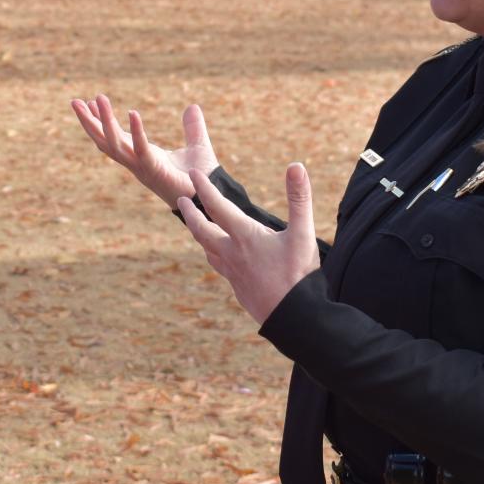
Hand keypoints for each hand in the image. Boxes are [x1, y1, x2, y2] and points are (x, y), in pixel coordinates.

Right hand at [71, 95, 219, 207]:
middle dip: (89, 122)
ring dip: (104, 122)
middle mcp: (136, 162)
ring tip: (98, 98)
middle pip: (104, 141)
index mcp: (142, 156)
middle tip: (74, 101)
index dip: (101, 121)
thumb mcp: (197, 145)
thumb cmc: (201, 176)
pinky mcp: (154, 170)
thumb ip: (193, 127)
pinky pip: (141, 149)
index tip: (91, 102)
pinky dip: (136, 131)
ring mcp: (142, 167)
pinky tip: (133, 112)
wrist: (210, 197)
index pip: (115, 137)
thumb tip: (192, 106)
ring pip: (115, 144)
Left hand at [177, 161, 320, 325]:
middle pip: (202, 230)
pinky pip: (220, 267)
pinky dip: (214, 256)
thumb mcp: (303, 233)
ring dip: (199, 235)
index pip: (217, 206)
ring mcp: (233, 273)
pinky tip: (220, 258)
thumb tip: (295, 165)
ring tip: (196, 227)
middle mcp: (232, 254)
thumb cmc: (299, 275)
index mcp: (244, 236)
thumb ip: (299, 198)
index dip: (204, 188)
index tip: (193, 174)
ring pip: (208, 250)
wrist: (293, 318)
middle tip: (181, 200)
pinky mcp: (239, 289)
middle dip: (191, 212)